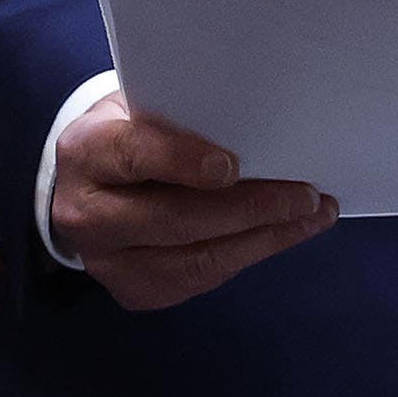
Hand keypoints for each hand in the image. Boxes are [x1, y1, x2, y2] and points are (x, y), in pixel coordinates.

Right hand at [47, 94, 338, 311]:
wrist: (89, 183)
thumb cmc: (130, 130)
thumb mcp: (139, 106)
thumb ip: (179, 114)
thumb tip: (255, 119)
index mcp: (85, 153)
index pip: (133, 155)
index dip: (182, 161)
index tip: (232, 165)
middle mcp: (86, 215)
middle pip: (173, 219)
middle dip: (248, 208)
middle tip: (305, 194)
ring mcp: (108, 262)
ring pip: (195, 260)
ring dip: (263, 238)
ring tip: (312, 215)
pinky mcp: (135, 291)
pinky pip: (201, 278)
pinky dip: (249, 254)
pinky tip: (284, 233)